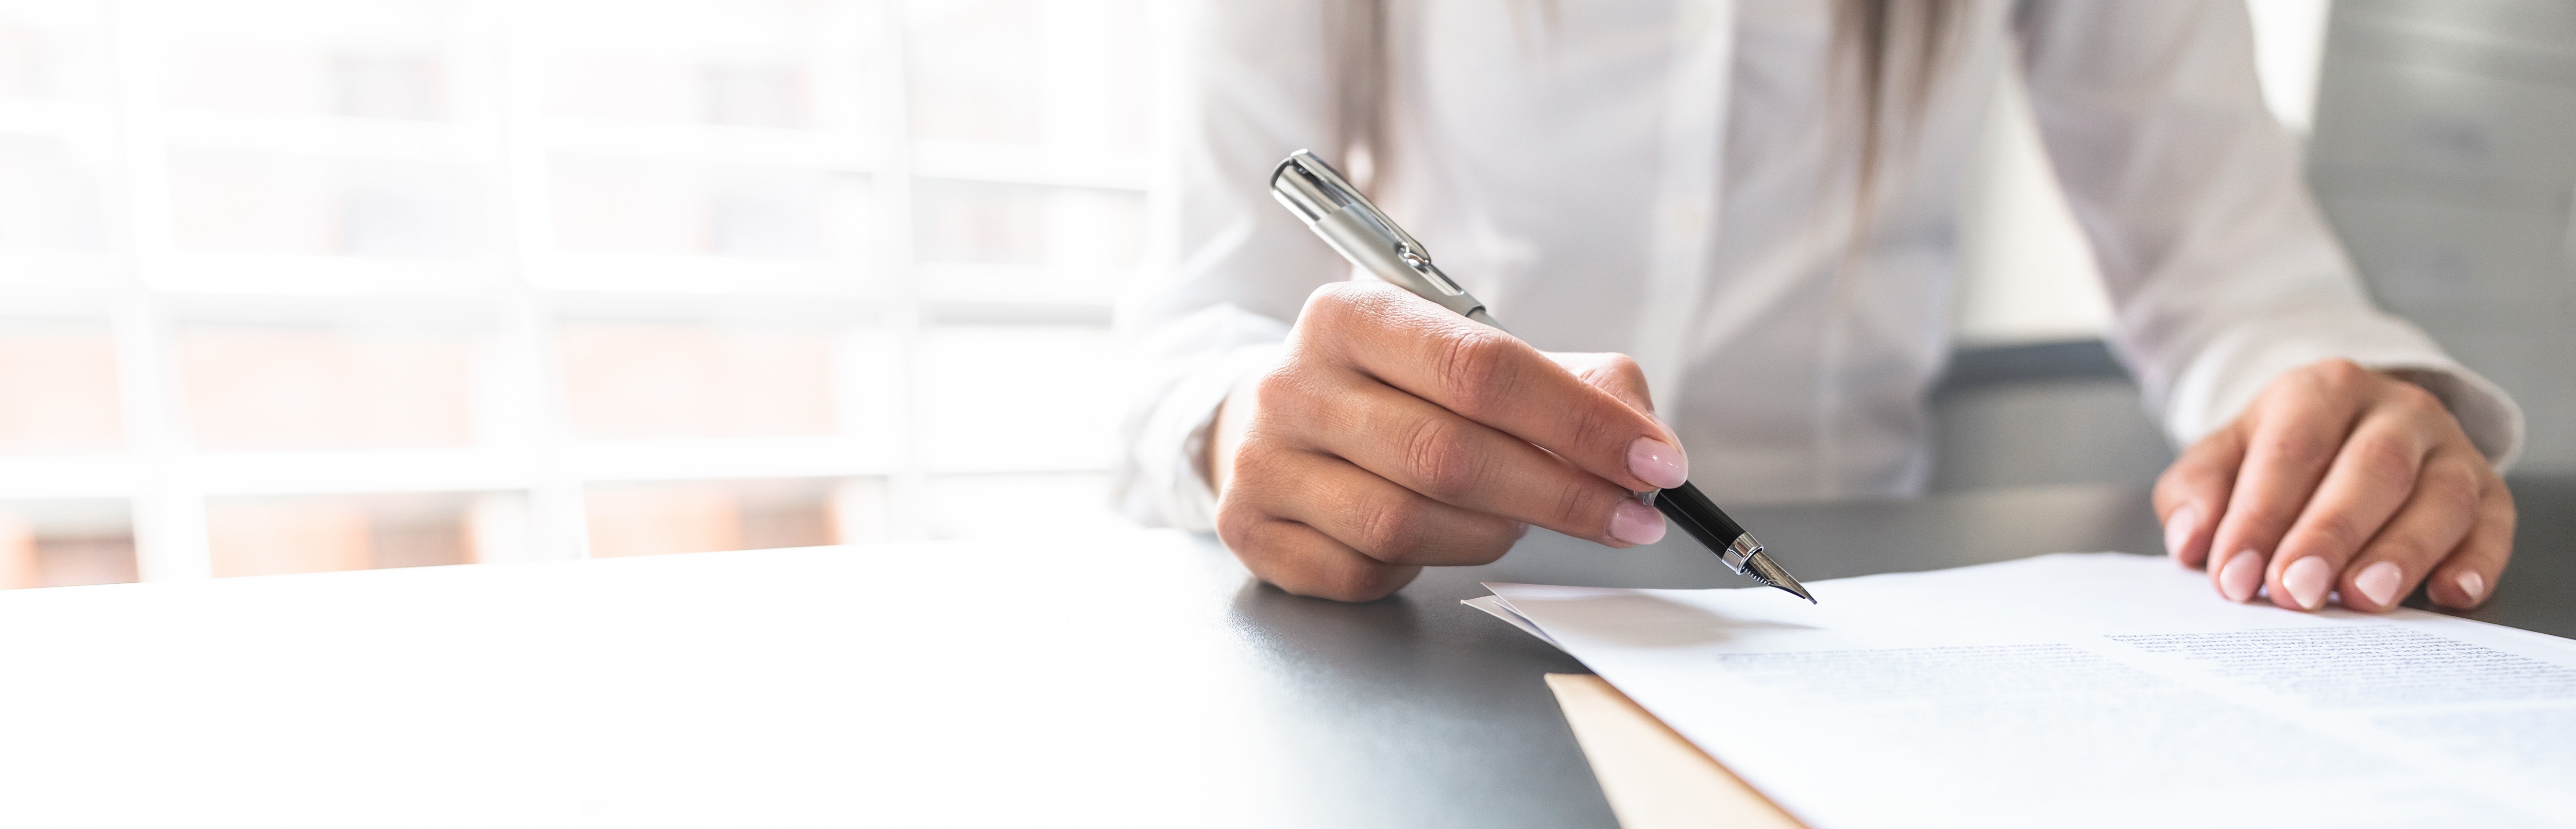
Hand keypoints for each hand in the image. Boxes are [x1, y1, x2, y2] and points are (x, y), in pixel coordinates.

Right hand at [1206, 282, 1686, 600]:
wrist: (1276, 420)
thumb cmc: (1398, 390)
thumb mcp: (1474, 358)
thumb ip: (1572, 384)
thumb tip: (1645, 442)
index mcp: (1352, 314)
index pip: (1482, 368)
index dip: (1579, 423)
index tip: (1656, 464)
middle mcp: (1293, 383)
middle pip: (1449, 454)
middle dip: (1562, 495)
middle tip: (1632, 519)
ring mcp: (1263, 460)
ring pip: (1407, 523)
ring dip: (1493, 533)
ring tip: (1520, 520)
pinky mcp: (1250, 529)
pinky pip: (1364, 571)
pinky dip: (1420, 567)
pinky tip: (1436, 539)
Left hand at [2155, 359, 2513, 611]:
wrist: (2345, 428)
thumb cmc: (2277, 455)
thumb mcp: (2221, 458)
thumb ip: (2196, 493)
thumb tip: (2192, 542)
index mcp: (2322, 390)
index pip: (2292, 450)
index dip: (2261, 516)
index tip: (2234, 576)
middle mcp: (2396, 410)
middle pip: (2371, 469)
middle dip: (2331, 535)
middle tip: (2297, 593)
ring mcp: (2450, 447)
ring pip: (2441, 496)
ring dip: (2402, 552)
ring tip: (2363, 599)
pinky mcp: (2489, 490)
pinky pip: (2494, 524)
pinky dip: (2477, 562)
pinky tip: (2450, 596)